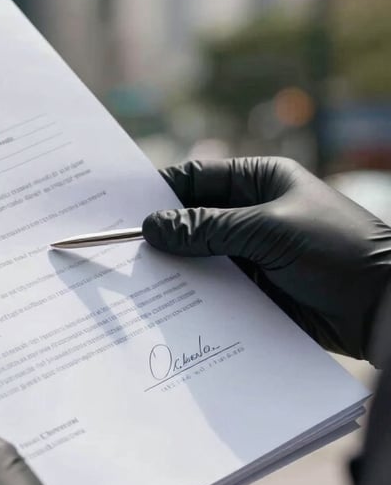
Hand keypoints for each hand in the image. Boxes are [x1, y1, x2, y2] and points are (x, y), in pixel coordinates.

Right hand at [141, 157, 390, 361]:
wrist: (384, 306)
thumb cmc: (336, 249)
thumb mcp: (269, 229)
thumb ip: (208, 229)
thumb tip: (152, 229)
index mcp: (260, 181)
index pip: (198, 178)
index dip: (161, 191)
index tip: (123, 207)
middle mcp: (252, 214)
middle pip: (194, 220)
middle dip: (162, 234)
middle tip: (119, 248)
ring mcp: (254, 254)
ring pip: (201, 257)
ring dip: (175, 268)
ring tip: (134, 279)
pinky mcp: (256, 290)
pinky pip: (215, 288)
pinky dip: (193, 295)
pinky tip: (166, 305)